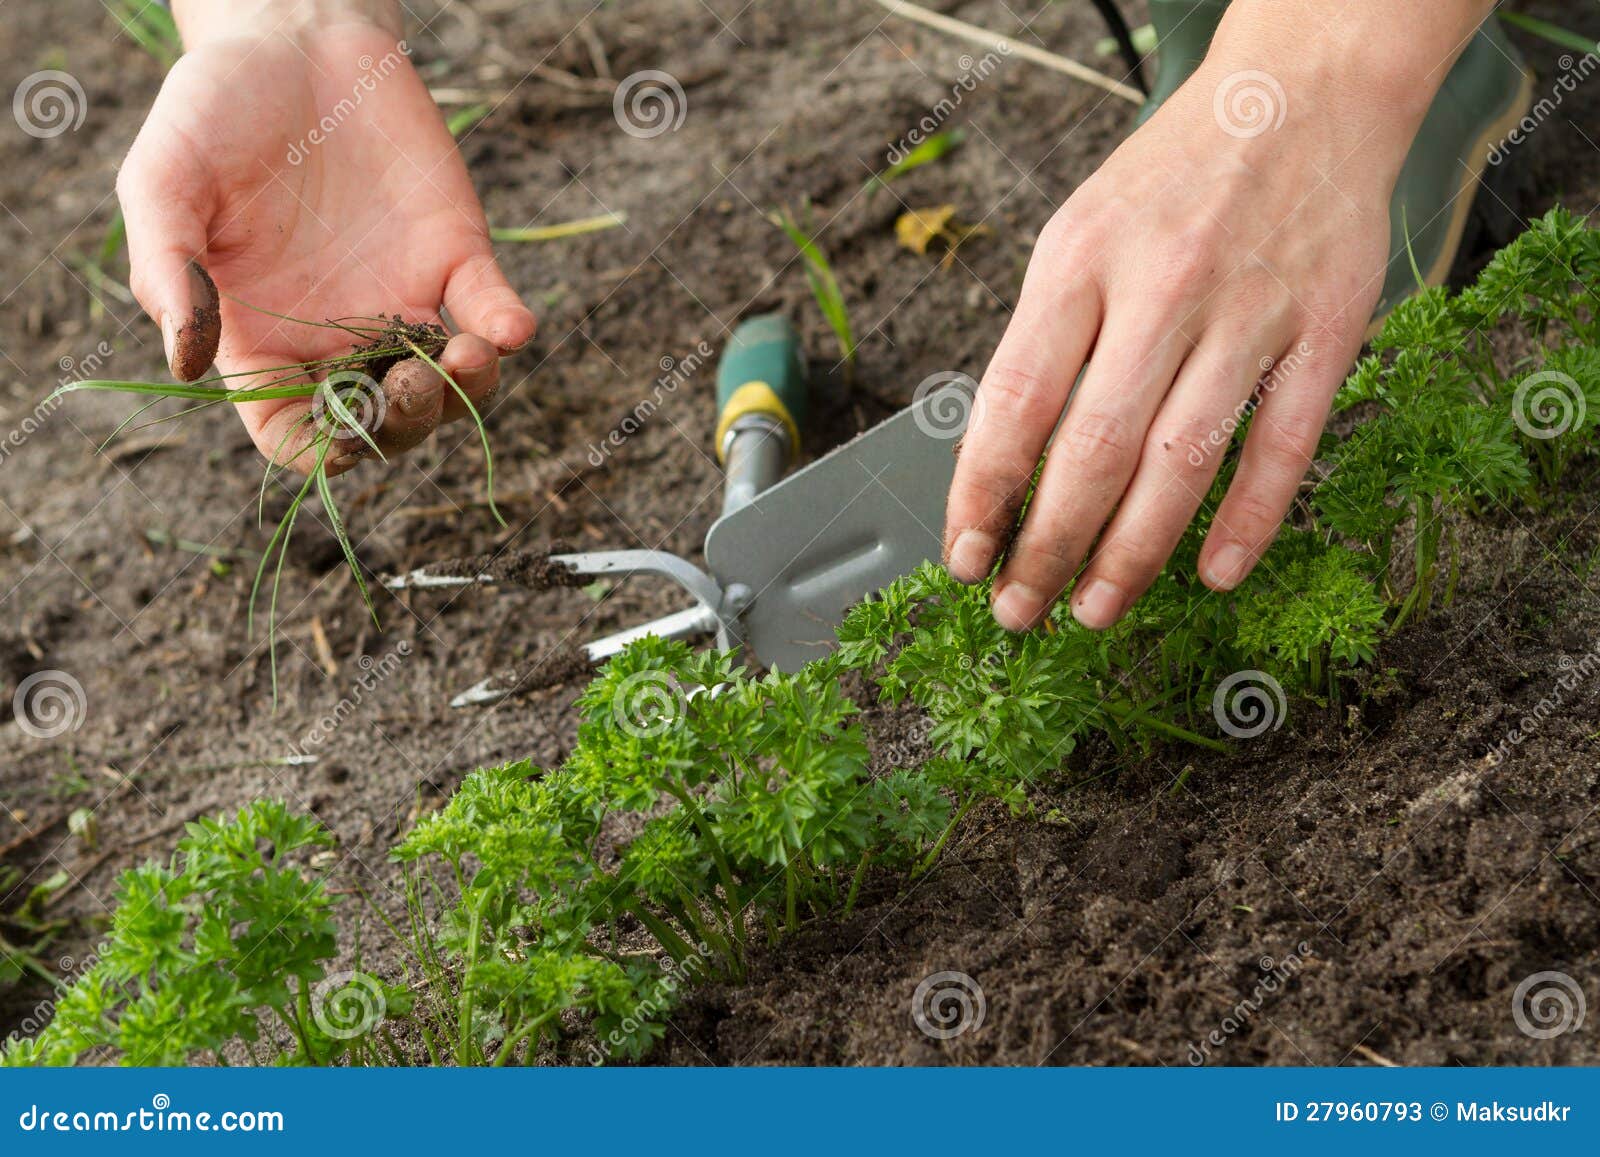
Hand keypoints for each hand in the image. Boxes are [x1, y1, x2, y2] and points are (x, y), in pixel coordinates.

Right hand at [116, 3, 534, 474]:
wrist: (291, 40)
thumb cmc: (211, 114)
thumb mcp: (162, 184)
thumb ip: (167, 271)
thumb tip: (186, 364)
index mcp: (265, 341)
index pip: (295, 435)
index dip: (320, 453)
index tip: (340, 435)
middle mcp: (339, 337)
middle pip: (384, 424)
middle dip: (404, 424)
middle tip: (410, 383)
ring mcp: (403, 301)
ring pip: (449, 385)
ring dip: (466, 392)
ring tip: (464, 357)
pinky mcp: (455, 257)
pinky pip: (492, 312)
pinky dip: (508, 328)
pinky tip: (508, 324)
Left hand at [942, 0, 1486, 630]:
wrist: (1300, 97)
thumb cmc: (1172, 179)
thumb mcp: (1078, 233)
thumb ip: (1045, 339)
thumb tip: (1001, 464)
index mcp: (1081, 259)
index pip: (1016, 400)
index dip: (983, 493)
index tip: (964, 557)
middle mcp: (1162, 285)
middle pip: (1094, 448)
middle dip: (1047, 546)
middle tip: (1020, 609)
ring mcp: (1250, 309)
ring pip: (1183, 459)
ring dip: (1133, 553)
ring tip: (1093, 611)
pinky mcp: (1328, 328)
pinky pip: (1284, 442)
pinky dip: (1250, 518)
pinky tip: (1214, 573)